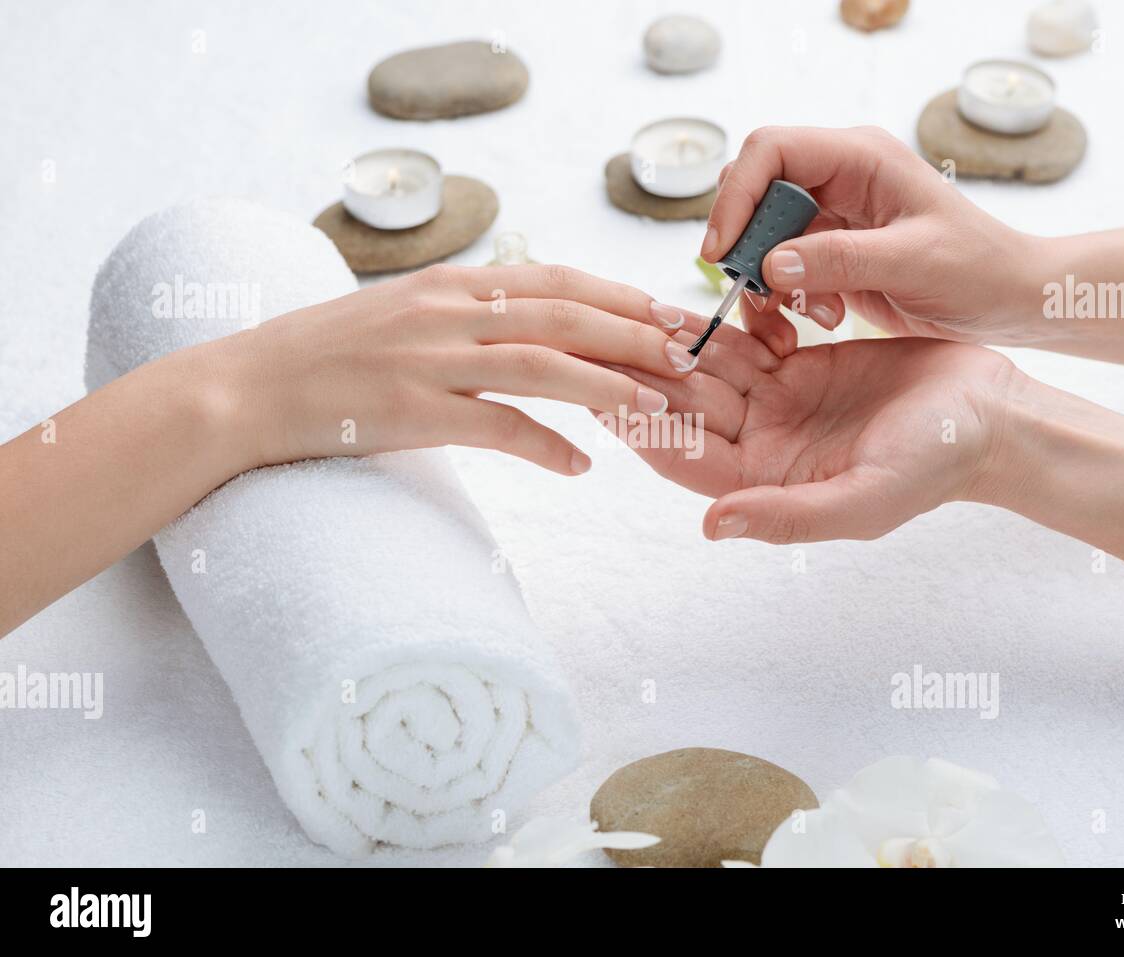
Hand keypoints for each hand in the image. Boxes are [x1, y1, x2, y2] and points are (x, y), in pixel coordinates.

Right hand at [211, 263, 701, 474]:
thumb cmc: (329, 353)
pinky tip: (579, 467)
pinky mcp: (413, 410)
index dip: (619, 295)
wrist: (248, 387)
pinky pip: (497, 426)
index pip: (555, 279)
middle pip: (564, 314)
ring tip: (657, 407)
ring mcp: (430, 359)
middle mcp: (449, 310)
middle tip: (689, 354)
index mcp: (452, 283)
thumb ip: (468, 311)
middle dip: (635, 333)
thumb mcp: (405, 311)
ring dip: (608, 385)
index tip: (668, 312)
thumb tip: (531, 319)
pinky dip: (545, 446)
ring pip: (543, 363)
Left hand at [602, 312, 1018, 543]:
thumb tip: (711, 526)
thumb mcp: (864, 498)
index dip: (640, 427)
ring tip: (624, 307)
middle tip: (590, 340)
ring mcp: (777, 404)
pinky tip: (683, 293)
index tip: (596, 395)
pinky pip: (744, 340)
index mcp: (766, 482)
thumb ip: (787, 516)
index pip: (685, 455)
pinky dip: (717, 319)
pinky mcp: (796, 366)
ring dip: (670, 341)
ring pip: (708, 369)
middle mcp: (761, 446)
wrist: (990, 415)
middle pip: (686, 408)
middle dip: (639, 375)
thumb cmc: (937, 465)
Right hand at [701, 126, 1060, 355]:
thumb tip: (772, 264)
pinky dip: (787, 299)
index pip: (770, 151)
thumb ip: (840, 260)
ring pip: (763, 236)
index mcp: (860, 158)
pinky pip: (783, 269)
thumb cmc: (978, 269)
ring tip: (806, 316)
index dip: (737, 195)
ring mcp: (833, 216)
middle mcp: (839, 178)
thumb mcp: (912, 263)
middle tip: (756, 291)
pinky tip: (823, 319)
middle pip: (755, 192)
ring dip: (769, 281)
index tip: (723, 251)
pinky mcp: (831, 253)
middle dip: (747, 245)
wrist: (1008, 300)